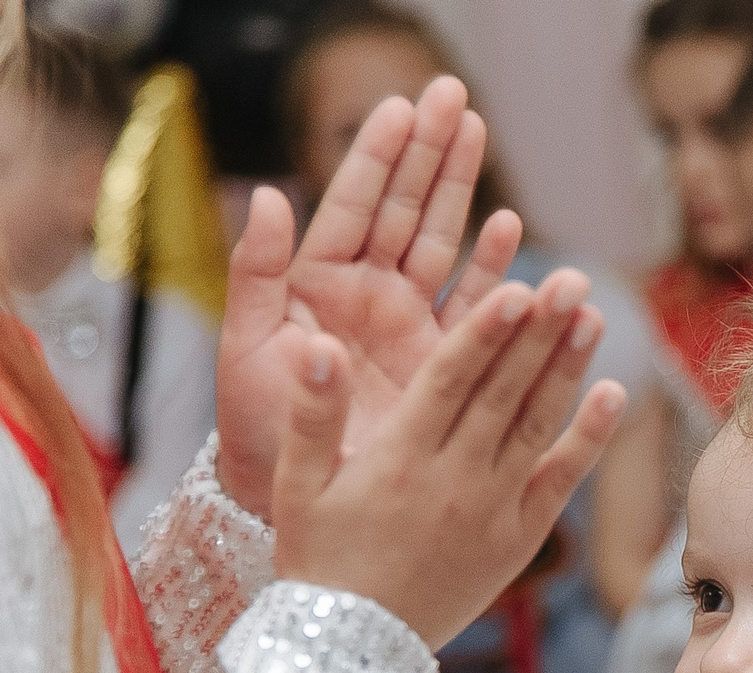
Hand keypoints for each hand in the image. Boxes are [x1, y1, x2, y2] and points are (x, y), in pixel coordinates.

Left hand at [217, 77, 525, 517]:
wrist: (295, 495)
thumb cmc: (258, 427)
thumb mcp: (245, 347)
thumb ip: (255, 271)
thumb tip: (269, 196)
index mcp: (318, 283)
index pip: (353, 204)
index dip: (377, 156)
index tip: (401, 107)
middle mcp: (367, 295)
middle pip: (403, 209)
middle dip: (427, 151)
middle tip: (451, 97)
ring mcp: (407, 325)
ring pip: (441, 244)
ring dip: (462, 191)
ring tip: (479, 136)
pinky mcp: (442, 363)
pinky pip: (473, 306)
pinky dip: (492, 266)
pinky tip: (508, 226)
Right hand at [272, 271, 623, 646]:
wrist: (351, 652)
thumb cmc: (317, 560)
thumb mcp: (297, 487)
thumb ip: (312, 413)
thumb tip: (318, 343)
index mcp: (398, 459)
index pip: (450, 381)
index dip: (486, 332)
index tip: (517, 287)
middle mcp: (454, 481)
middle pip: (504, 393)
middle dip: (540, 332)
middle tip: (572, 278)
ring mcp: (493, 511)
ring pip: (537, 426)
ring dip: (568, 369)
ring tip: (592, 314)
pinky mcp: (517, 538)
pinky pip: (559, 482)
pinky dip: (587, 439)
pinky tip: (613, 393)